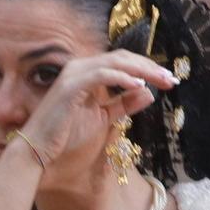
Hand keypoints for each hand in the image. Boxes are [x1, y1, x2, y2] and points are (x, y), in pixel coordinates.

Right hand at [18, 50, 176, 163]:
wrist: (38, 151)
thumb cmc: (65, 137)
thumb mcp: (103, 119)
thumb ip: (123, 104)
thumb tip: (147, 93)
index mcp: (88, 74)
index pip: (122, 63)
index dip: (147, 68)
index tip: (168, 81)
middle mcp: (80, 68)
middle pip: (122, 58)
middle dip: (150, 67)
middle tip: (172, 78)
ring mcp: (74, 74)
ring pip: (115, 63)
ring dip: (142, 70)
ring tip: (162, 80)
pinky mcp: (71, 85)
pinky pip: (102, 75)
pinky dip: (122, 78)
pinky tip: (139, 85)